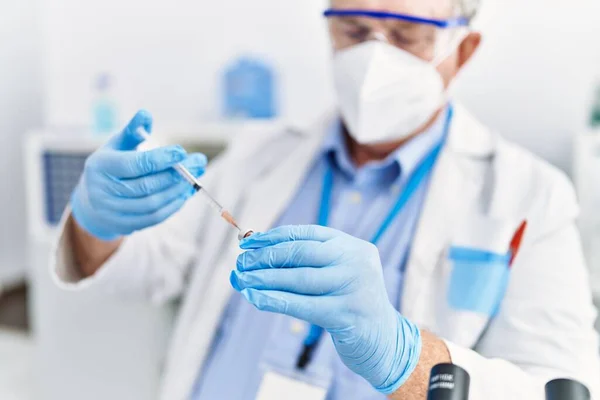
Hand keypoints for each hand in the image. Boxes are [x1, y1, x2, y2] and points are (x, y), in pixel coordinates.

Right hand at [71, 110, 206, 240]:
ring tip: (194, 178)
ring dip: (178, 190)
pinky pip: (154, 218)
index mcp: (100, 166)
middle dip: (176, 174)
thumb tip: (146, 114)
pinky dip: (172, 205)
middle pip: (146, 185)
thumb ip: (132, 131)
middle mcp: (103, 190)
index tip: (182, 151)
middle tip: (198, 163)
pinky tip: (184, 193)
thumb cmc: (110, 166)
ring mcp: (112, 211)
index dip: (160, 158)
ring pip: (152, 203)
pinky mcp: (123, 225)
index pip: (134, 164)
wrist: (91, 202)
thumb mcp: (116, 146)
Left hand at [231, 225, 421, 393]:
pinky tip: (253, 297)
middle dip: (266, 256)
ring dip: (265, 278)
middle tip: (242, 262)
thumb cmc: (350, 305)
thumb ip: (306, 264)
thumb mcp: (337, 276)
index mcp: (354, 246)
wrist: (386, 341)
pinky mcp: (346, 314)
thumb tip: (256, 255)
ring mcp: (353, 286)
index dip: (275, 237)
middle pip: (301, 253)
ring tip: (241, 278)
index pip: (307, 234)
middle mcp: (356, 261)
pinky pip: (300, 305)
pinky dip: (273, 300)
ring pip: (298, 278)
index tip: (250, 242)